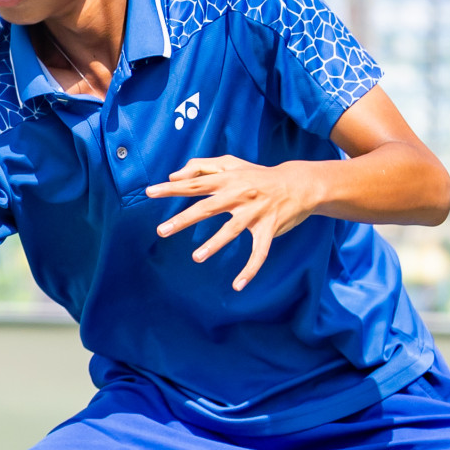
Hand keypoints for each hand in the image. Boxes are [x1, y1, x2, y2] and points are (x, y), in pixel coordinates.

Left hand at [145, 155, 320, 290]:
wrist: (299, 183)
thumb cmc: (258, 175)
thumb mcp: (231, 164)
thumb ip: (202, 166)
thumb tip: (175, 176)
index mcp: (227, 179)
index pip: (194, 184)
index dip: (172, 188)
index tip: (150, 192)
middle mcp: (239, 195)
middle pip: (207, 207)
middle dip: (184, 219)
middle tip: (162, 230)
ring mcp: (255, 213)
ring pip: (231, 230)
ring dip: (214, 244)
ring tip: (196, 257)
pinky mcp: (269, 229)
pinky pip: (259, 252)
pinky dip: (250, 269)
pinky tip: (238, 285)